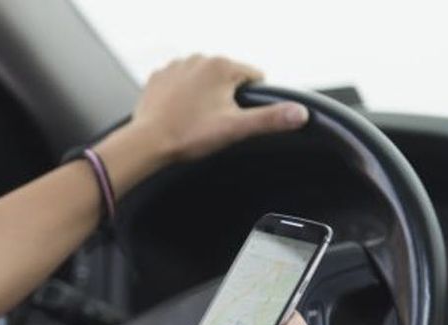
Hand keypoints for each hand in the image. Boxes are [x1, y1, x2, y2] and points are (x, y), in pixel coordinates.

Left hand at [131, 54, 309, 161]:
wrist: (147, 142)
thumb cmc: (188, 135)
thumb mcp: (236, 129)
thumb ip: (270, 119)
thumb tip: (300, 113)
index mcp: (222, 66)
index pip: (254, 78)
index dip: (250, 101)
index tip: (234, 118)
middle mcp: (199, 58)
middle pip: (227, 79)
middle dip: (225, 99)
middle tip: (211, 123)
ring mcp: (176, 66)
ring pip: (203, 81)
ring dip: (204, 97)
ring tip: (193, 120)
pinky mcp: (159, 76)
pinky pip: (180, 85)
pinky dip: (181, 98)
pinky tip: (177, 114)